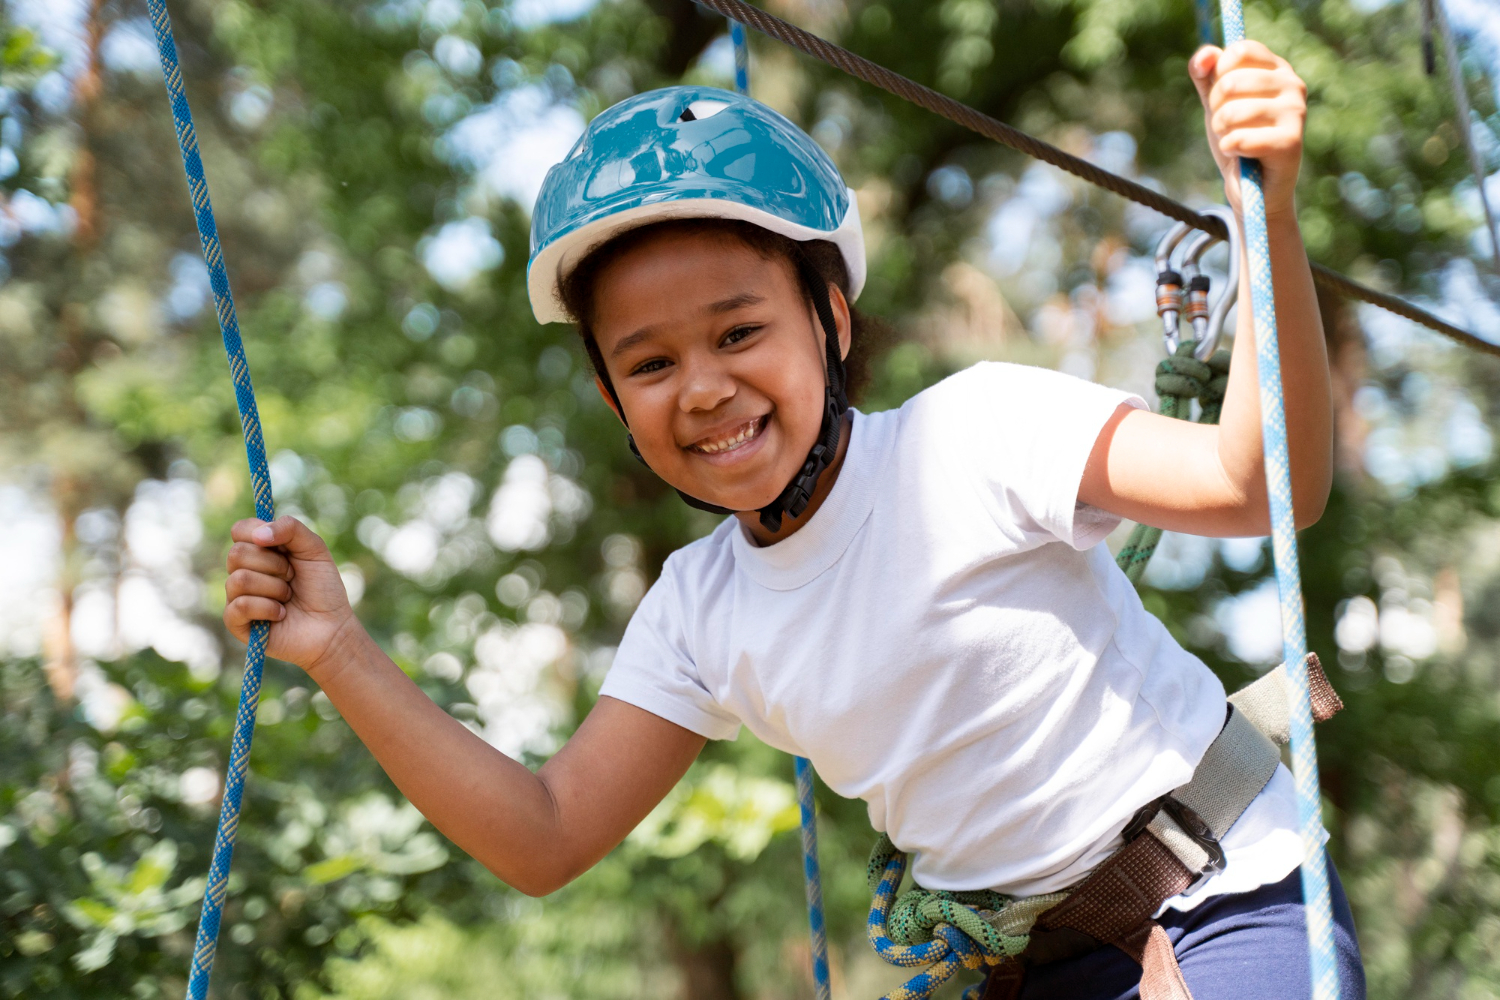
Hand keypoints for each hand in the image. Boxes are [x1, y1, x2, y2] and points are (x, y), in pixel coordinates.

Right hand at [224, 515, 359, 678]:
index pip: (239, 530)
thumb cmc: (323, 588)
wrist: (331, 627)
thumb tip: (258, 535)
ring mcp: (236, 596)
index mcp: (259, 550)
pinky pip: (240, 605)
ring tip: (288, 597)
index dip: (260, 535)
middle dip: (274, 565)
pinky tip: (281, 614)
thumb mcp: (314, 549)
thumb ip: (291, 528)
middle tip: (292, 577)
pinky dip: (268, 608)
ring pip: (239, 579)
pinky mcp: (236, 622)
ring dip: (275, 588)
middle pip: (237, 553)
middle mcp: (243, 570)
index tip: (284, 548)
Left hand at [1190, 41, 1306, 218]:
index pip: (1240, 51)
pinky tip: (1240, 155)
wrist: (1254, 190)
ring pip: (1232, 112)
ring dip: (1221, 132)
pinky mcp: (1291, 141)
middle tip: (1226, 126)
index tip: (1220, 97)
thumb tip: (1204, 55)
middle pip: (1230, 82)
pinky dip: (1230, 149)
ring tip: (1233, 141)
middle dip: (1216, 110)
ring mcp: (1296, 112)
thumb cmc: (1237, 141)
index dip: (1218, 75)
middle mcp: (1293, 84)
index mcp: (1277, 69)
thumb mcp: (1216, 104)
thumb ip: (1206, 75)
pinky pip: (1240, 138)